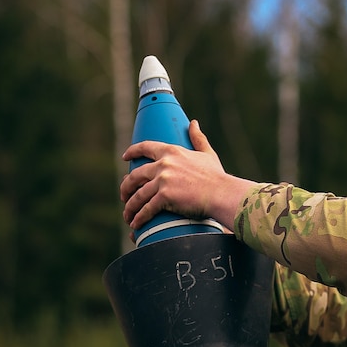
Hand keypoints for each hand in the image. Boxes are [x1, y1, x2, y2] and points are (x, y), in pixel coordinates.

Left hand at [120, 120, 253, 231]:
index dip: (132, 152)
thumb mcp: (207, 153)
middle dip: (126, 187)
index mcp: (172, 151)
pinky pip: (146, 209)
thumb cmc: (216, 176)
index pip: (145, 147)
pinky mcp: (164, 196)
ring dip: (130, 207)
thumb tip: (193, 123)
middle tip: (124, 195)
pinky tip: (135, 224)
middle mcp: (164, 164)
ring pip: (138, 195)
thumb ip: (198, 138)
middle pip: (135, 175)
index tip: (125, 157)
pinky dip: (139, 218)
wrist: (222, 193)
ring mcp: (163, 180)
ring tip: (128, 215)